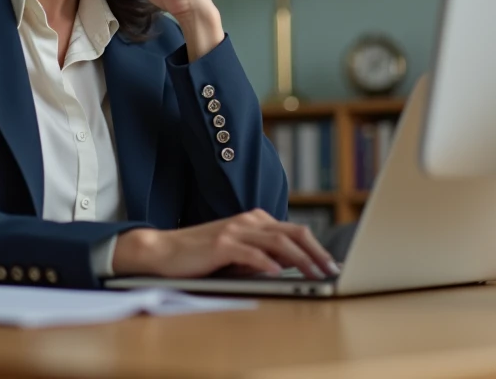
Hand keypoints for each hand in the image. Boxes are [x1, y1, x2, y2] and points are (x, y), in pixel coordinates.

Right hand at [112, 209, 339, 279]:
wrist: (164, 251)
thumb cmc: (201, 256)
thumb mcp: (237, 254)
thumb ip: (262, 255)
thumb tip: (291, 265)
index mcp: (254, 221)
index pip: (294, 231)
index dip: (316, 247)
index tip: (330, 264)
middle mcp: (248, 221)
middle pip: (293, 232)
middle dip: (316, 252)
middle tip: (331, 269)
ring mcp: (234, 230)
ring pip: (278, 241)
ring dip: (300, 259)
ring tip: (314, 273)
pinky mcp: (221, 244)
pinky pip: (251, 252)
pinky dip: (267, 263)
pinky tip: (278, 273)